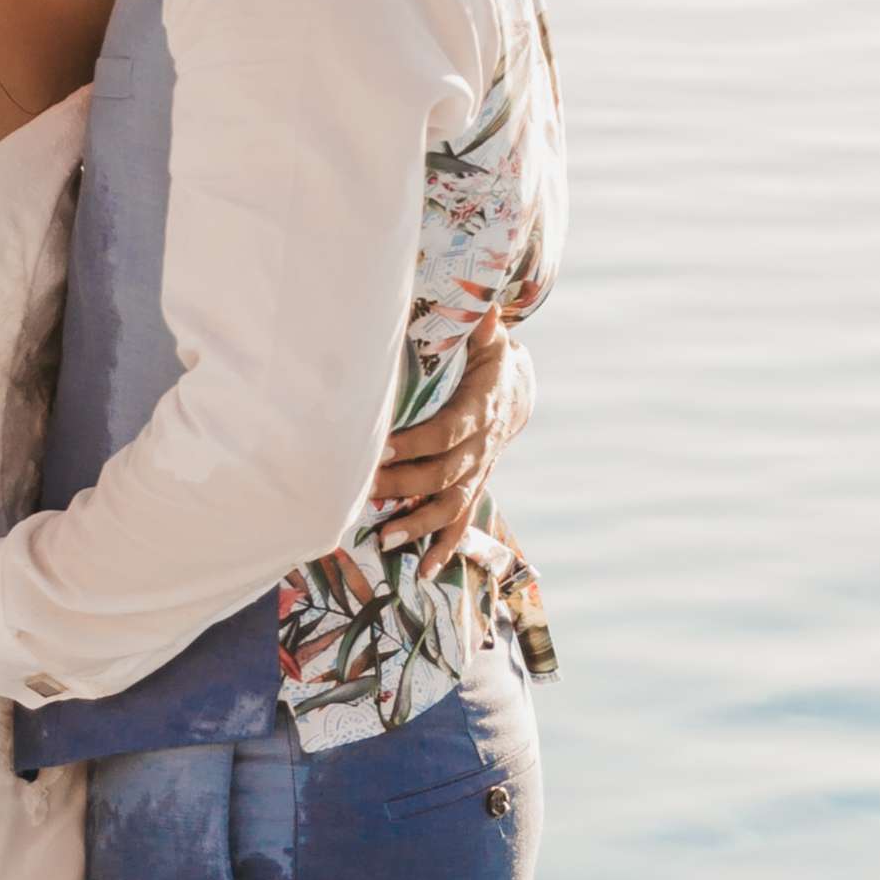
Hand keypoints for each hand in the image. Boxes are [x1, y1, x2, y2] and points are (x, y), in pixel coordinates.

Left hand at [373, 313, 524, 569]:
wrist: (516, 389)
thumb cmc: (488, 358)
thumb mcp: (488, 338)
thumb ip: (481, 327)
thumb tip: (485, 308)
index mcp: (482, 409)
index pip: (448, 431)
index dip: (416, 442)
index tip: (382, 446)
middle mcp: (484, 446)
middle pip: (444, 473)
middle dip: (404, 485)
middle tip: (363, 492)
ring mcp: (481, 470)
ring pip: (451, 504)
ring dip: (418, 524)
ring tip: (384, 539)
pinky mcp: (475, 486)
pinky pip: (461, 521)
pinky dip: (444, 547)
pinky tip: (424, 571)